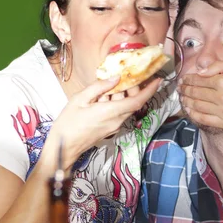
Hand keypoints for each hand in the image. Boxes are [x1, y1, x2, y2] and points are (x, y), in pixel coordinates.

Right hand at [41, 75, 161, 171]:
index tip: (158, 80)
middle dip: (134, 88)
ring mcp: (114, 126)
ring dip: (123, 95)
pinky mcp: (110, 128)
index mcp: (111, 112)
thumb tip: (116, 78)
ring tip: (113, 83)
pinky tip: (103, 96)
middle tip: (128, 75)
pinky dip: (116, 102)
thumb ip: (99, 87)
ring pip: (125, 107)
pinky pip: (118, 113)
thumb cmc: (68, 122)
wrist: (64, 147)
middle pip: (133, 102)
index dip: (149, 91)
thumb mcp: (79, 99)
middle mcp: (117, 120)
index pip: (137, 101)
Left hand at [178, 60, 222, 128]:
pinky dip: (194, 115)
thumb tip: (201, 70)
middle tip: (180, 88)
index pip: (198, 80)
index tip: (183, 79)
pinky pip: (205, 120)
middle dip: (185, 90)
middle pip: (195, 93)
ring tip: (182, 98)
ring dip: (186, 101)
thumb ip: (218, 66)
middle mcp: (222, 98)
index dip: (188, 79)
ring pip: (197, 107)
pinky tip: (189, 110)